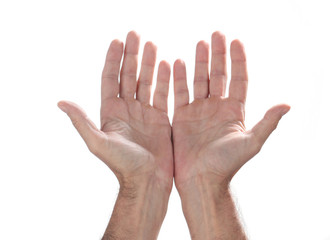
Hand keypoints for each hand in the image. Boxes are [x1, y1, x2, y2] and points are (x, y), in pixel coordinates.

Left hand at [58, 31, 172, 190]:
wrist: (148, 180)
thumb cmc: (123, 165)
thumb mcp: (98, 143)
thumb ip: (82, 121)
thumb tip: (61, 102)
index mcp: (111, 112)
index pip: (111, 79)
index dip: (113, 60)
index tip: (117, 42)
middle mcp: (127, 109)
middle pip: (128, 75)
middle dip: (132, 55)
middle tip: (136, 35)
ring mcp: (144, 112)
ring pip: (146, 81)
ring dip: (148, 62)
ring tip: (152, 44)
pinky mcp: (160, 118)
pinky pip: (162, 93)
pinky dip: (164, 79)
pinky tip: (167, 64)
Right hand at [172, 31, 289, 189]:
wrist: (202, 180)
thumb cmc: (227, 165)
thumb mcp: (251, 142)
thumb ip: (267, 122)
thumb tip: (287, 104)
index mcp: (235, 111)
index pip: (238, 79)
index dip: (238, 60)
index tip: (236, 42)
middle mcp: (217, 107)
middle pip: (219, 75)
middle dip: (218, 55)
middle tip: (216, 34)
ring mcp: (199, 111)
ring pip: (200, 80)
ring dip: (199, 62)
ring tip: (200, 43)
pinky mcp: (182, 117)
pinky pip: (180, 93)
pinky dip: (179, 78)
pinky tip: (177, 63)